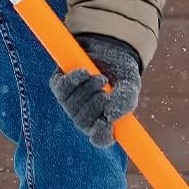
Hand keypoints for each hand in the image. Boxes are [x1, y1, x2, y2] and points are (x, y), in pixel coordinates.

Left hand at [49, 33, 141, 147]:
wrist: (109, 49)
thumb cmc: (121, 74)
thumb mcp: (130, 86)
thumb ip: (125, 102)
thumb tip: (110, 117)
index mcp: (103, 123)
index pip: (100, 139)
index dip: (101, 133)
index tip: (106, 120)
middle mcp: (84, 118)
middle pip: (83, 122)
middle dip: (96, 103)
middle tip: (107, 88)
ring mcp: (69, 104)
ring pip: (72, 106)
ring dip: (88, 89)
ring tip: (101, 78)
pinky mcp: (59, 86)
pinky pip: (62, 88)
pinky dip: (74, 80)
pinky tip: (84, 72)